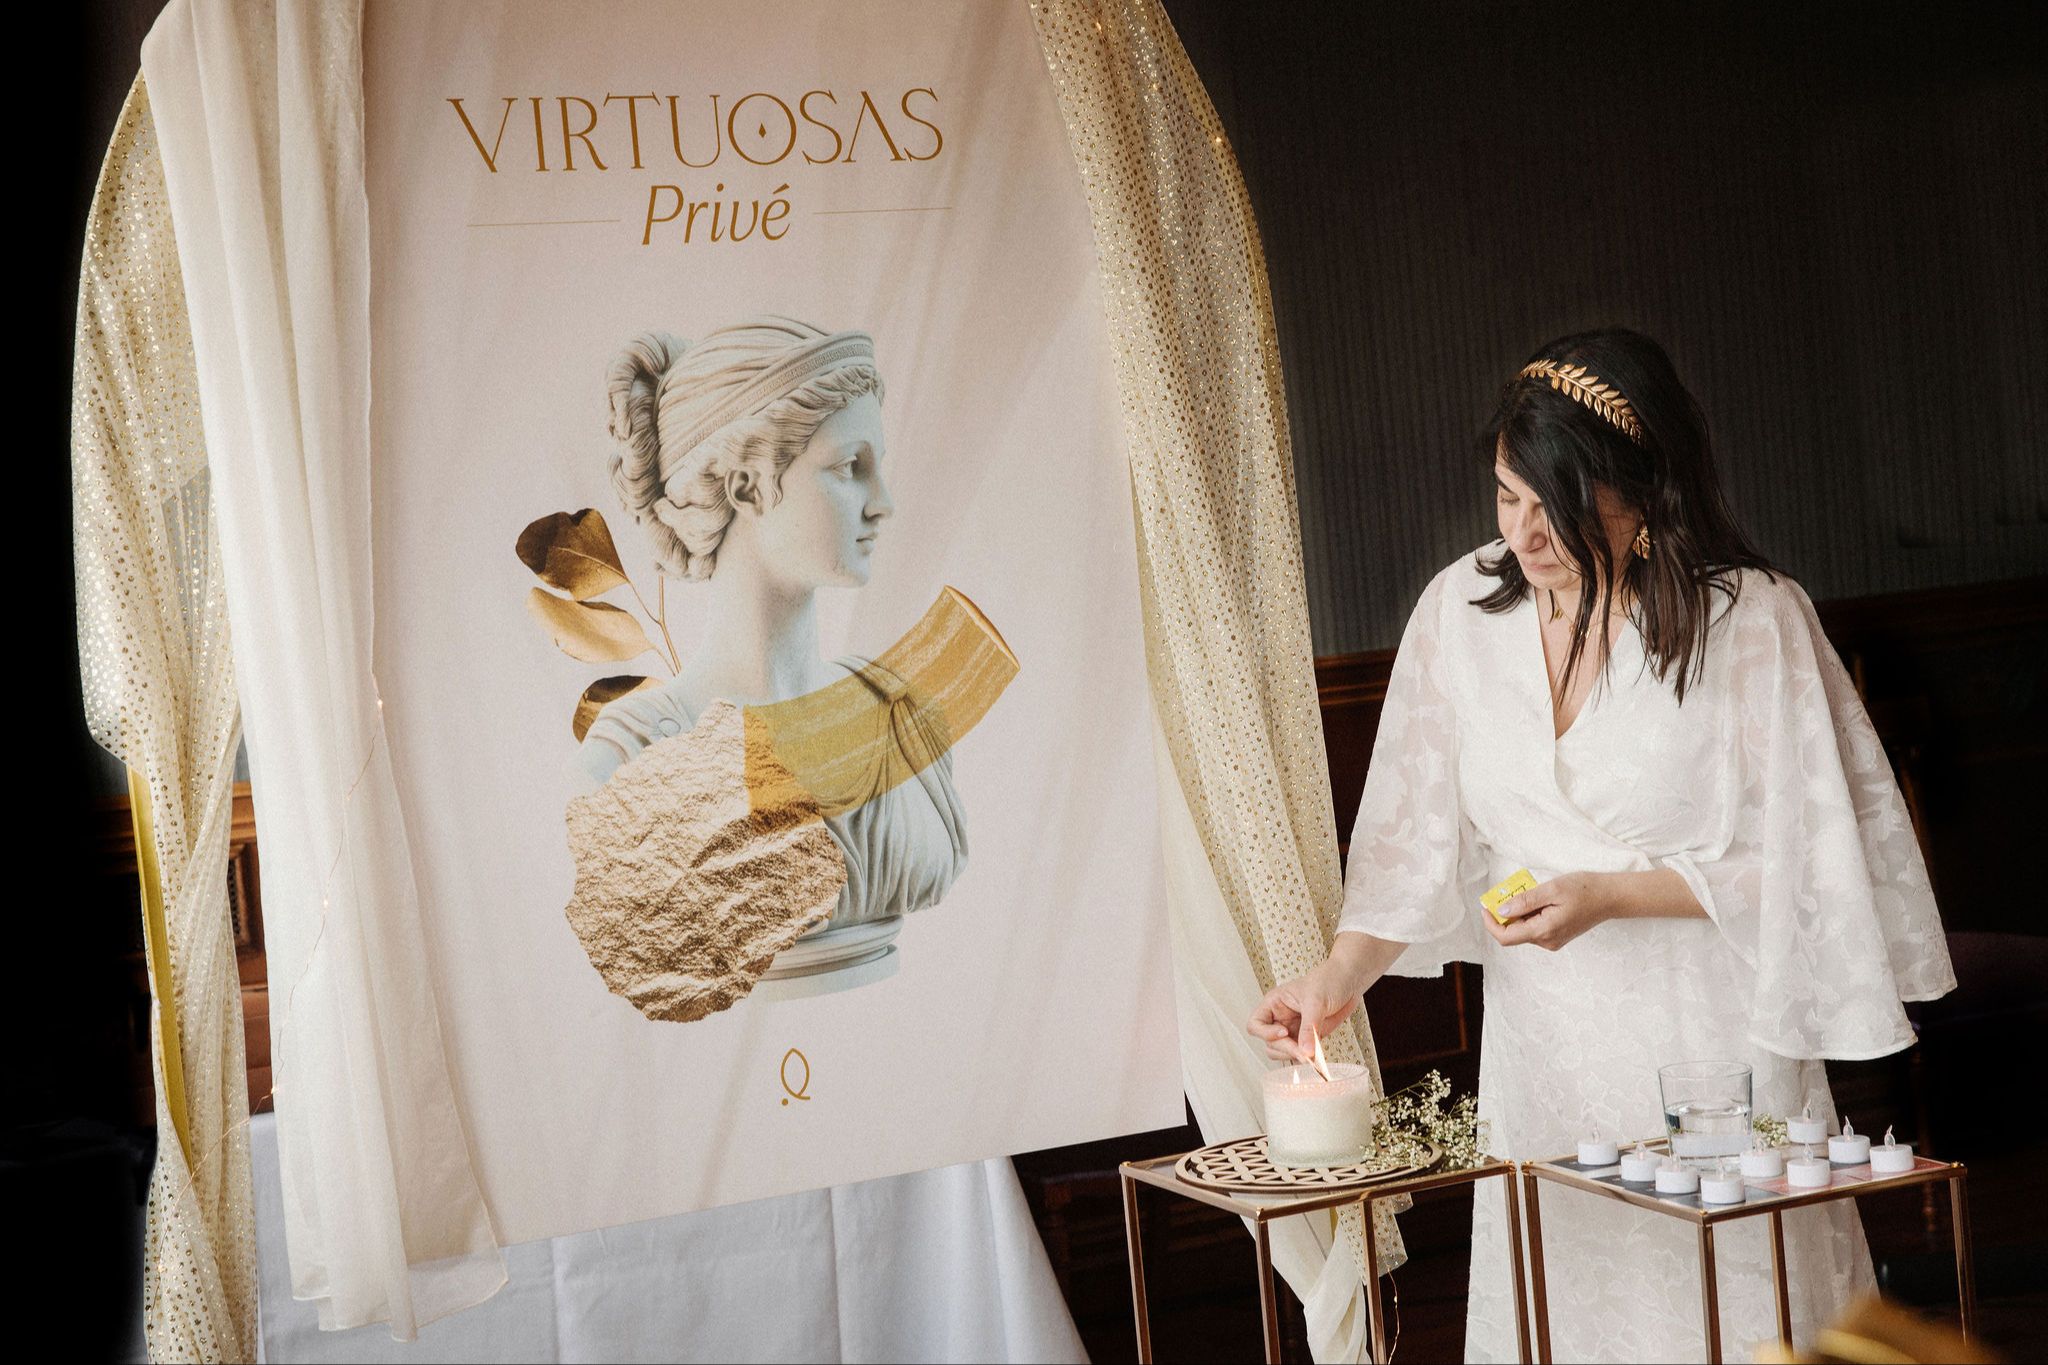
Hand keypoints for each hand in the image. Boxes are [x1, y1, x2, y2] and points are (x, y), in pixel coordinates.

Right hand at [1248, 958, 1363, 1062]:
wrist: (1349, 982)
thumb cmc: (1328, 980)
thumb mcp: (1316, 1002)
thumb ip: (1309, 1028)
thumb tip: (1305, 1051)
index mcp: (1274, 1004)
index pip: (1255, 1024)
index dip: (1266, 1032)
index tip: (1284, 1032)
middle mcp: (1280, 1019)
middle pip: (1270, 1043)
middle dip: (1286, 1049)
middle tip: (1304, 1053)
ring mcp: (1293, 1030)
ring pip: (1282, 1052)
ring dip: (1294, 1056)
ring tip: (1311, 1056)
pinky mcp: (1307, 1038)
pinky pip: (1300, 1054)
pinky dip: (1306, 1059)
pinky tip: (1316, 1058)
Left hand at [1483, 870, 1614, 951]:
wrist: (1610, 897)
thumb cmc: (1584, 890)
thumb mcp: (1551, 889)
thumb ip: (1525, 901)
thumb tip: (1502, 910)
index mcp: (1544, 931)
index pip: (1506, 937)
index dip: (1491, 923)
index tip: (1486, 906)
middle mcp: (1547, 941)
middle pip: (1513, 932)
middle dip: (1506, 913)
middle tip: (1510, 890)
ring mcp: (1552, 941)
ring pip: (1523, 929)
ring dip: (1519, 912)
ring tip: (1531, 892)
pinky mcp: (1556, 936)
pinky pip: (1534, 927)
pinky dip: (1530, 914)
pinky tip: (1539, 899)